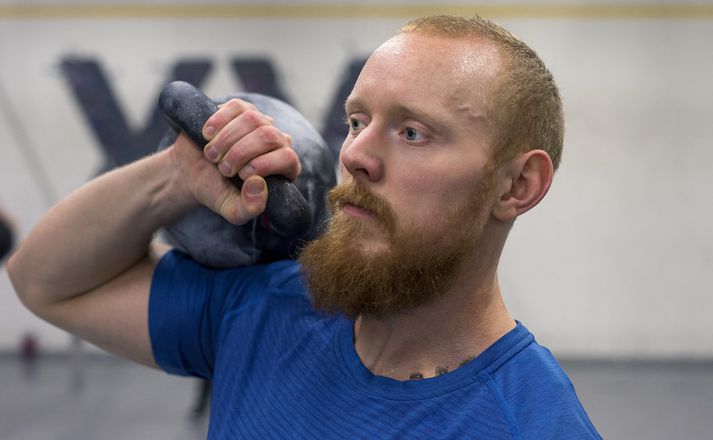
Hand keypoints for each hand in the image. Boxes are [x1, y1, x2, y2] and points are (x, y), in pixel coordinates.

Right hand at [172, 98, 300, 224]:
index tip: (240, 176)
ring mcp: (260, 122)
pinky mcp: (240, 109)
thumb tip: (259, 183)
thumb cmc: (217, 191)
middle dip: (240, 153)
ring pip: (252, 119)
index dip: (263, 165)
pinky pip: (236, 106)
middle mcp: (278, 141)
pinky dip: (218, 122)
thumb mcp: (233, 210)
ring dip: (226, 139)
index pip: (288, 158)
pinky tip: (207, 136)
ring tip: (212, 155)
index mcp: (285, 167)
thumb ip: (250, 207)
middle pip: (268, 136)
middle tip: (223, 168)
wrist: (190, 172)